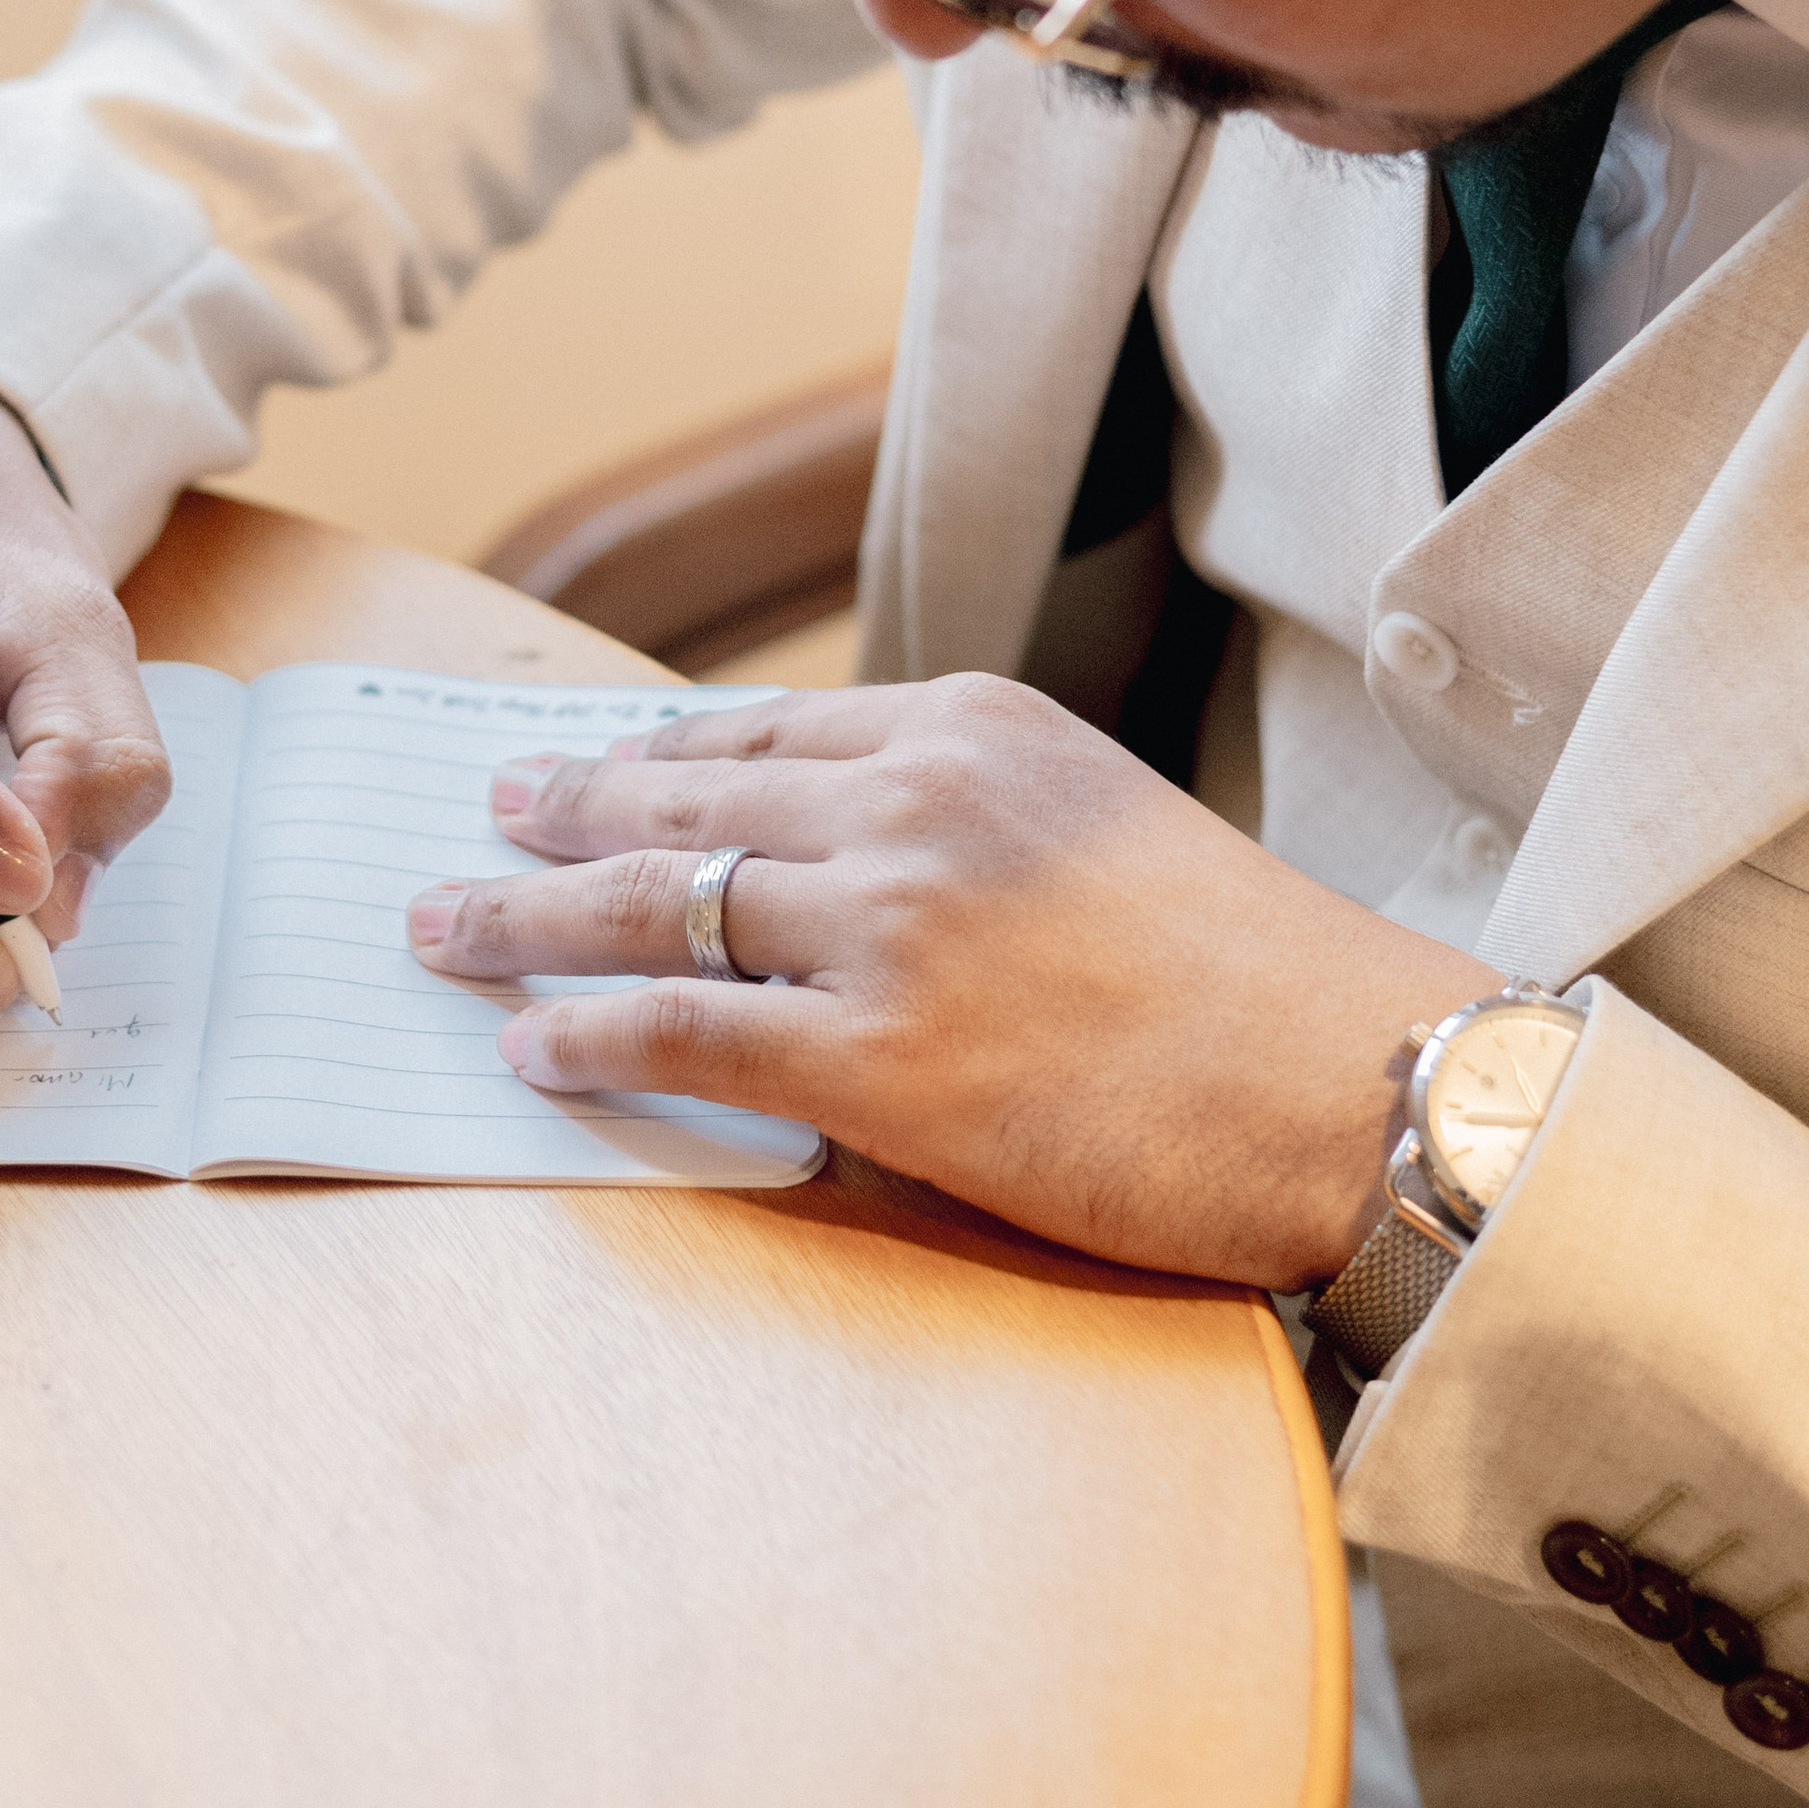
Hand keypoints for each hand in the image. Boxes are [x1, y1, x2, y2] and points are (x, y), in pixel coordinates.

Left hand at [407, 674, 1494, 1283]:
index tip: (577, 768)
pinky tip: (530, 1044)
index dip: (646, 755)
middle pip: (680, 799)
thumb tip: (832, 858)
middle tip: (475, 822)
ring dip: (527, 920)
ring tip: (448, 930)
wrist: (1360, 1080)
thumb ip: (965, 818)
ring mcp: (893, 925)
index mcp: (970, 728)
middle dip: (556, 812)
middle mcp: (915, 801)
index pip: (755, 733)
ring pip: (653, 907)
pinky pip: (684, 1036)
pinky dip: (588, 1037)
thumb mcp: (1100, 823)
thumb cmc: (1251, 977)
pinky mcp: (886, 1059)